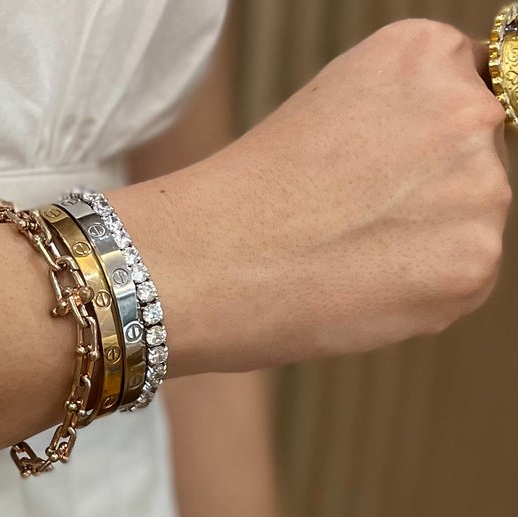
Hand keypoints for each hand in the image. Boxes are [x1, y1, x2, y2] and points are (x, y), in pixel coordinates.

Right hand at [115, 18, 511, 373]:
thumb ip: (398, 124)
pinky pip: (462, 285)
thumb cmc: (239, 204)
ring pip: (470, 228)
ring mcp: (480, 188)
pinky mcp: (475, 264)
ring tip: (342, 262)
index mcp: (424, 53)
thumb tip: (434, 176)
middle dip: (421, 201)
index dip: (408, 155)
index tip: (364, 184)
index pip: (460, 103)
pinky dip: (416, 299)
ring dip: (420, 251)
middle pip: (475, 166)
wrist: (201, 268)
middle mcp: (468, 109)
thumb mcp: (325, 113)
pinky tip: (356, 291)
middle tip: (341, 229)